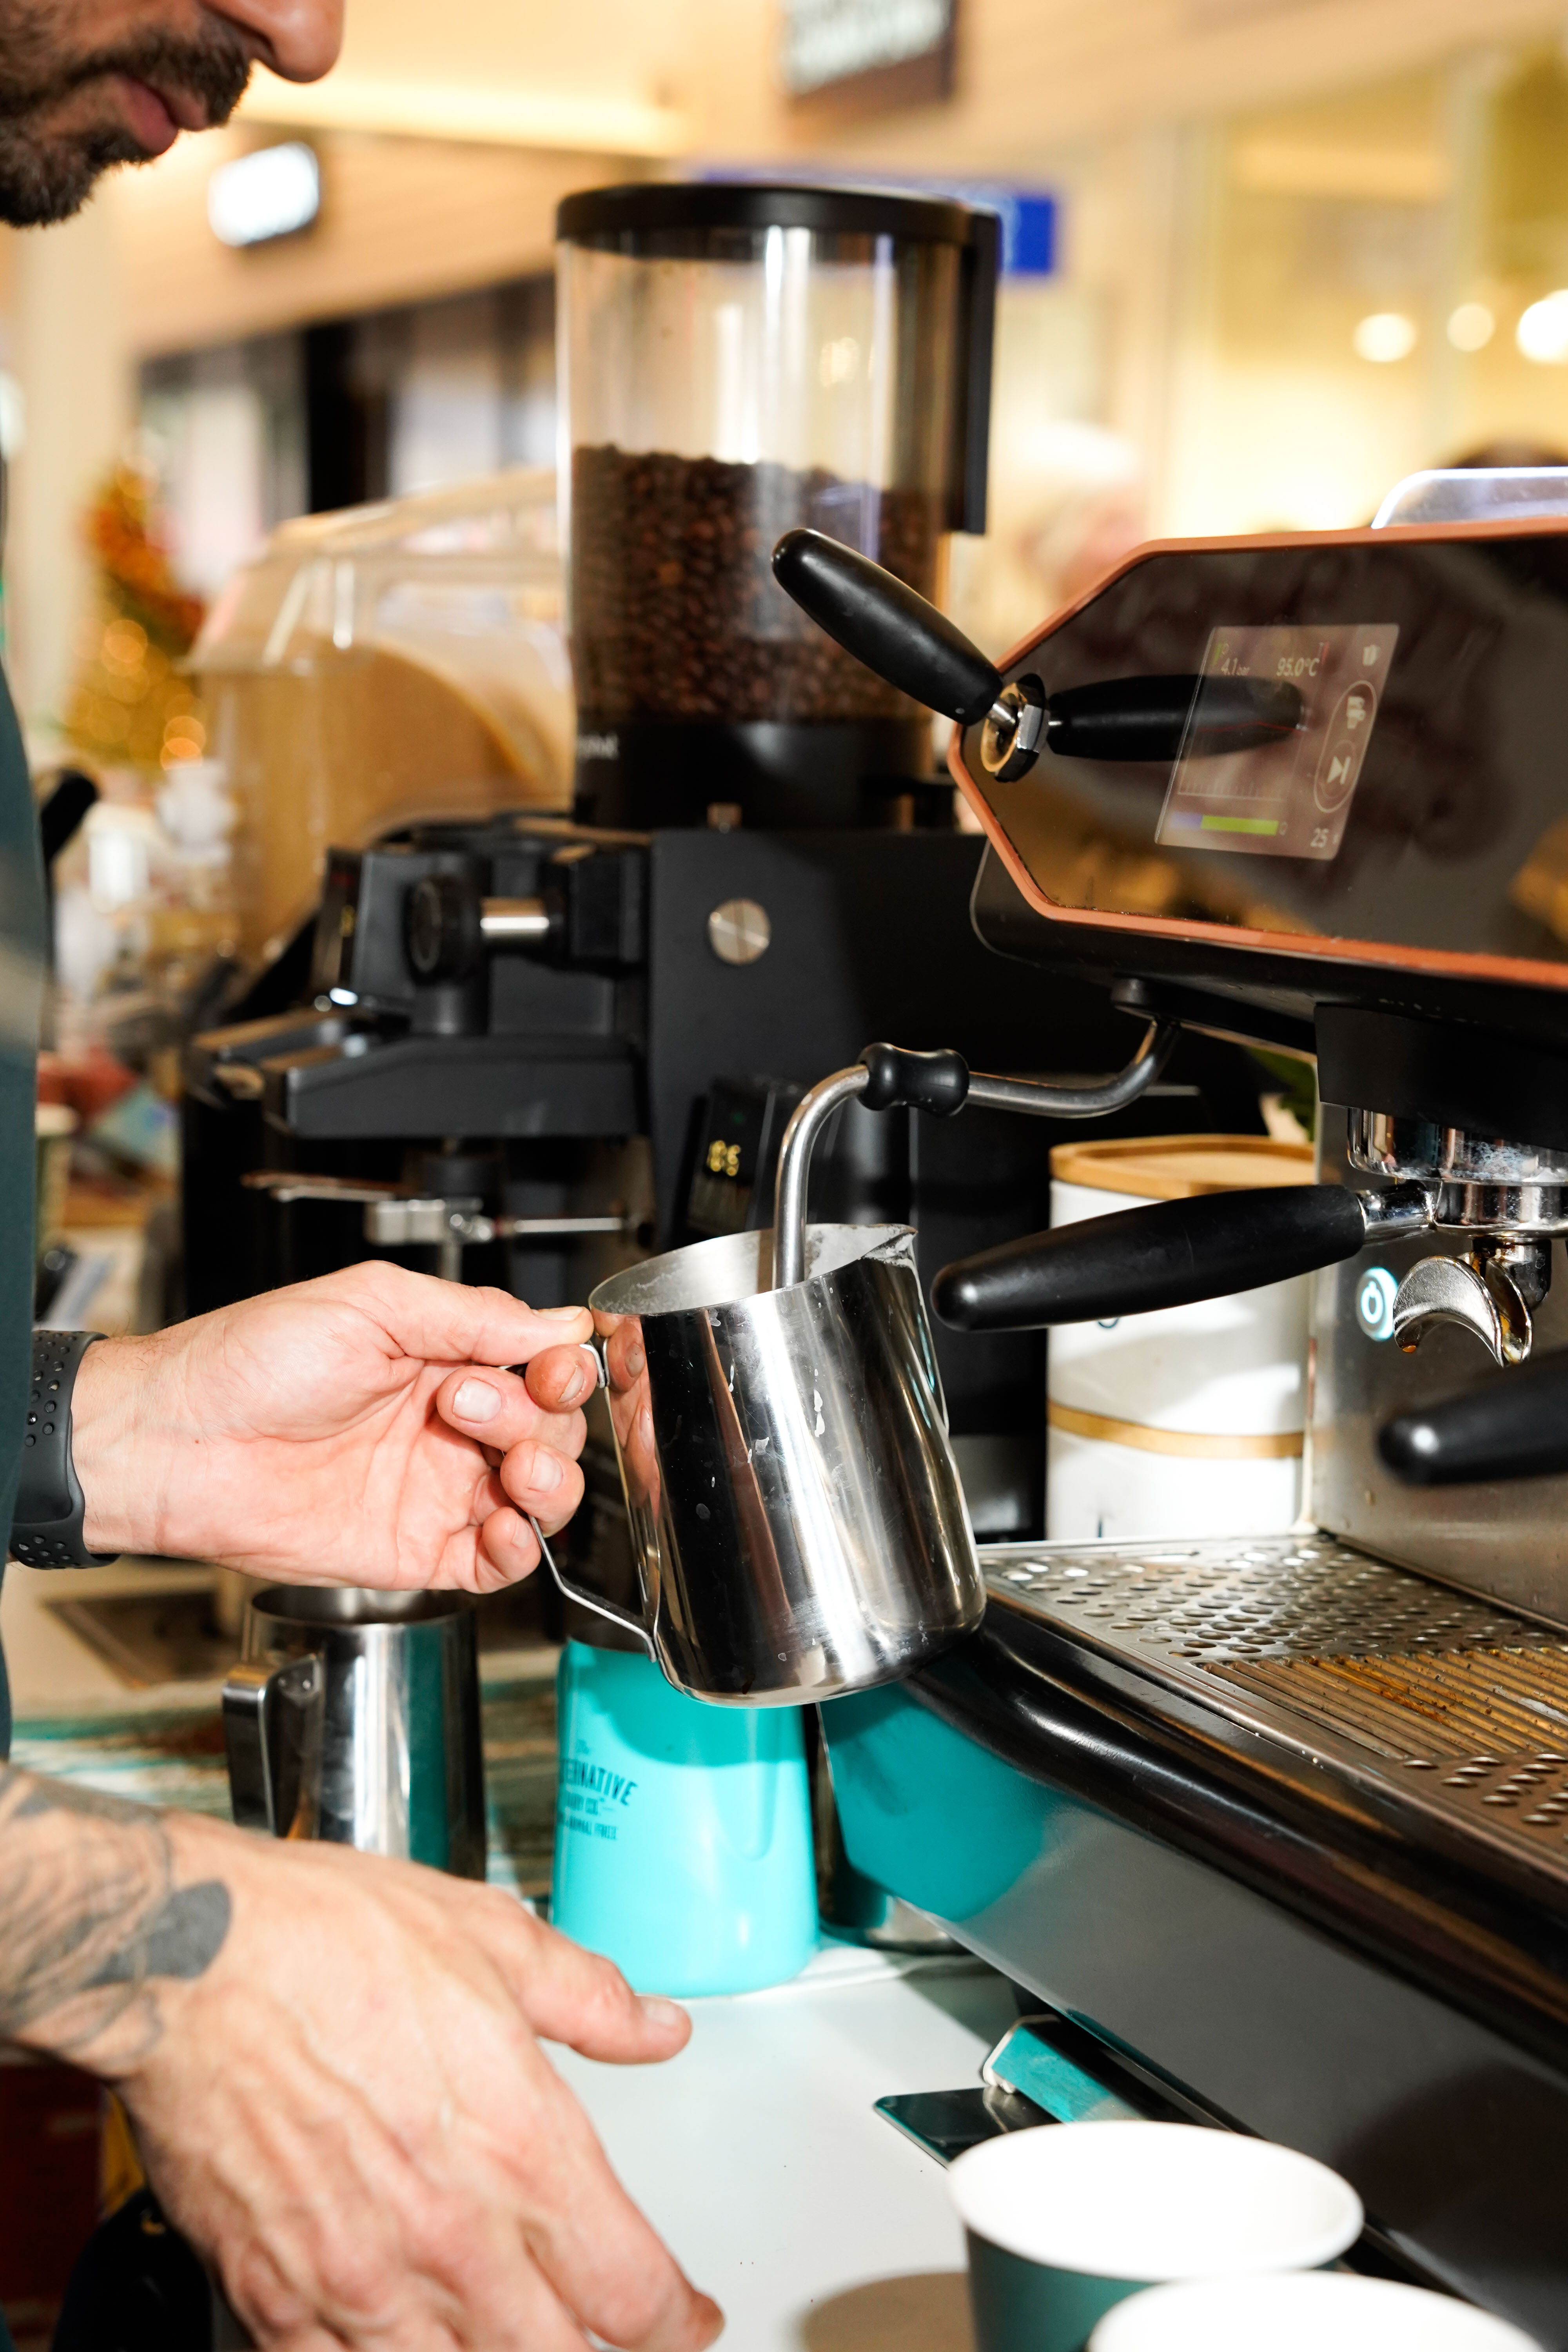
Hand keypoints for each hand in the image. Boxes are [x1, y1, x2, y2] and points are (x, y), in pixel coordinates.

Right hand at [5, 1775, 721, 2350]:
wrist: (192, 1962)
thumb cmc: (331, 1941)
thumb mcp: (494, 1938)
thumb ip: (590, 1999)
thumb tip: (657, 2027)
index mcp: (520, 2150)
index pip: (631, 2292)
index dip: (677, 2320)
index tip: (685, 2315)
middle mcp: (451, 2235)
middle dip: (592, 2350)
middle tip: (604, 2327)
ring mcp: (360, 2279)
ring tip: (510, 2332)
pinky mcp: (275, 2296)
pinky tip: (399, 2336)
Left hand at [72, 1262, 599, 1589]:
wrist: (176, 1443)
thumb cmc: (246, 1363)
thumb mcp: (370, 1303)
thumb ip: (472, 1316)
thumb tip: (560, 1323)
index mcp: (441, 1358)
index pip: (542, 1368)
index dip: (563, 1371)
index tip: (553, 1370)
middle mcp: (448, 1426)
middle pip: (553, 1431)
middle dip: (540, 1420)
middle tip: (469, 1406)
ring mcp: (435, 1491)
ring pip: (542, 1498)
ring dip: (552, 1483)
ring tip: (514, 1469)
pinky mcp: (416, 1551)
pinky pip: (499, 1564)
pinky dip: (520, 1549)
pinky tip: (503, 1527)